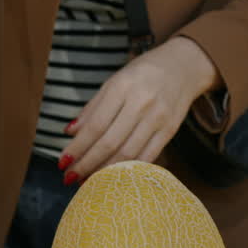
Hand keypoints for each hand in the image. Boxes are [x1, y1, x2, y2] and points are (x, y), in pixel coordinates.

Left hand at [59, 37, 221, 183]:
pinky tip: (115, 177)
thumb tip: (70, 132)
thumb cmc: (142, 73)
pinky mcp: (171, 130)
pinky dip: (130, 169)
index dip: (78, 147)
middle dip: (87, 163)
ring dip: (106, 171)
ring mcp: (158, 118)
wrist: (184, 65)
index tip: (63, 162)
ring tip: (88, 182)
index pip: (95, 125)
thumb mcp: (113, 82)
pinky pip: (148, 156)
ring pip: (128, 153)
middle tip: (70, 178)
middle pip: (110, 142)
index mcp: (122, 87)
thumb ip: (92, 108)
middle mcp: (141, 103)